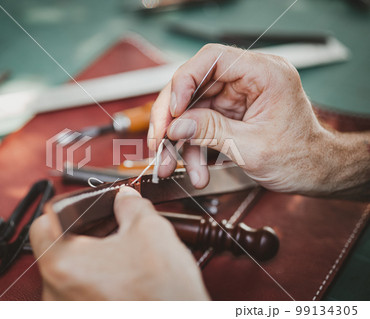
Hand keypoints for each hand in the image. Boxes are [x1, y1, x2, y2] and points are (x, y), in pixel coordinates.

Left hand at [29, 186, 208, 299]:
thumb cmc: (161, 294)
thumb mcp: (150, 231)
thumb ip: (131, 205)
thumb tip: (125, 197)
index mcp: (63, 264)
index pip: (43, 224)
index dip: (66, 209)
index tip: (85, 208)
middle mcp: (55, 292)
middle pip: (57, 247)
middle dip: (85, 230)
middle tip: (111, 223)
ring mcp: (67, 309)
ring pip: (69, 269)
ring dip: (91, 253)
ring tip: (120, 248)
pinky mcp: (81, 317)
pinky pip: (79, 289)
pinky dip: (96, 275)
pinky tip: (121, 270)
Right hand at [149, 44, 337, 194]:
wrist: (314, 173)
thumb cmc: (299, 157)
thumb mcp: (251, 147)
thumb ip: (210, 132)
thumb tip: (175, 125)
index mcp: (264, 74)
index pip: (212, 59)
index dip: (185, 81)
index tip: (172, 111)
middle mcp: (248, 80)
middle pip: (194, 86)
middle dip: (171, 117)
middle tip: (158, 140)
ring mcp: (236, 97)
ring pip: (191, 110)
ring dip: (178, 141)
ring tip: (170, 165)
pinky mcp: (229, 114)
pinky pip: (199, 125)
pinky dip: (191, 148)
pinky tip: (194, 170)